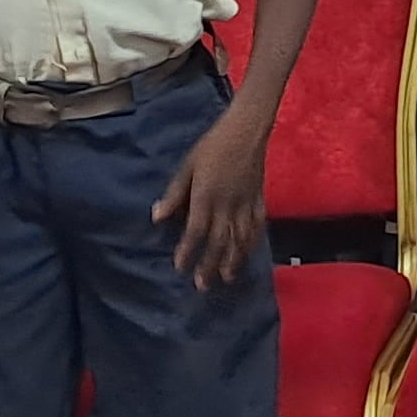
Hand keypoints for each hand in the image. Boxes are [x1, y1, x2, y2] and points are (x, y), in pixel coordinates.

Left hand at [154, 111, 270, 286]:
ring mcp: (246, 204)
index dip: (188, 250)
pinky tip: (249, 254)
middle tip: (202, 285)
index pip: (197, 230)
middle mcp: (228, 205)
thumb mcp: (187, 166)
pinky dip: (253, 243)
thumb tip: (157, 216)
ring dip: (233, 260)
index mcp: (207, 196)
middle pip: (219, 241)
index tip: (180, 267)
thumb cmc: (212, 146)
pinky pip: (257, 226)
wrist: (246, 130)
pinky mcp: (259, 200)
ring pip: (240, 238)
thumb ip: (174, 193)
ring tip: (227, 278)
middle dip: (210, 264)